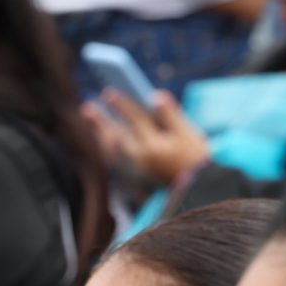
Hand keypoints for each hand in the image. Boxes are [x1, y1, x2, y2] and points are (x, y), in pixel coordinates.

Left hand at [85, 89, 209, 189]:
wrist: (199, 193)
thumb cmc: (196, 160)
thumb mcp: (189, 135)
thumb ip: (171, 115)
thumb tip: (156, 95)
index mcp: (155, 148)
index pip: (135, 121)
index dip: (121, 105)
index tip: (108, 93)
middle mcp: (140, 162)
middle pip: (115, 137)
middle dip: (100, 122)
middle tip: (87, 108)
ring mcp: (135, 173)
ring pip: (112, 151)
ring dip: (101, 134)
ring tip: (92, 118)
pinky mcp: (134, 181)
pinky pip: (115, 162)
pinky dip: (108, 148)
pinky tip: (105, 137)